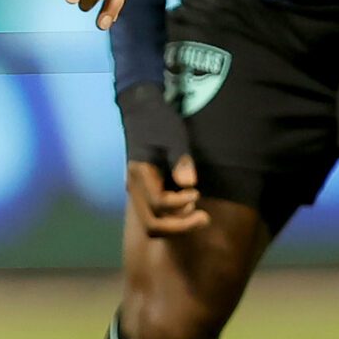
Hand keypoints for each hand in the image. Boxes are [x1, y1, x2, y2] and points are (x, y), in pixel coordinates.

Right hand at [117, 83, 205, 235]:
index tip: (197, 193)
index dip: (179, 204)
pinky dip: (172, 219)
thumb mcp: (174, 136)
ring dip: (176, 226)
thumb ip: (180, 160)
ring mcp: (136, 193)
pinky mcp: (143, 193)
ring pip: (152, 225)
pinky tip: (189, 209)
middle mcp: (134, 188)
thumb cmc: (159, 122)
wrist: (141, 111)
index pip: (158, 204)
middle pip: (152, 224)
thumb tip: (189, 184)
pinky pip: (155, 217)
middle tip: (204, 217)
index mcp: (139, 174)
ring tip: (199, 215)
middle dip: (180, 227)